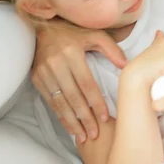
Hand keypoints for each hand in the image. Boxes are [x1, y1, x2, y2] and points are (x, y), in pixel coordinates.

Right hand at [31, 25, 127, 142]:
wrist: (43, 28)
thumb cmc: (73, 32)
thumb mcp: (95, 34)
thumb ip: (111, 49)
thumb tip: (125, 66)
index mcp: (72, 53)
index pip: (87, 83)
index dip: (96, 102)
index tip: (105, 117)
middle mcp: (56, 64)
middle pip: (73, 96)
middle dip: (85, 118)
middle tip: (95, 133)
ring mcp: (44, 72)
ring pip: (60, 102)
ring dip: (72, 121)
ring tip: (83, 136)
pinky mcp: (37, 78)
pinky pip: (50, 101)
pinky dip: (60, 115)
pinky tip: (69, 126)